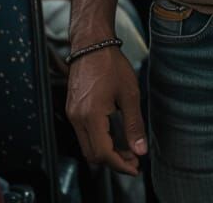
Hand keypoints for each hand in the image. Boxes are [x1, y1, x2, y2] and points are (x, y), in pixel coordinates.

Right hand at [66, 46, 145, 175]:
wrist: (92, 44)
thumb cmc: (111, 64)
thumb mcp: (129, 94)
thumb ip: (134, 124)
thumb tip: (140, 149)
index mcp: (91, 116)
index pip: (103, 153)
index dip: (120, 164)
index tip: (135, 167)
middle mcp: (77, 118)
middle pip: (93, 155)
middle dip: (113, 161)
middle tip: (133, 160)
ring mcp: (72, 114)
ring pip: (87, 146)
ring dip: (106, 152)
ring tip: (126, 149)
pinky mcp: (73, 109)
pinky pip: (83, 134)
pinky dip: (98, 140)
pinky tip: (113, 135)